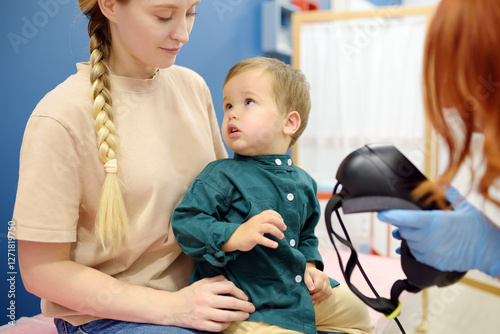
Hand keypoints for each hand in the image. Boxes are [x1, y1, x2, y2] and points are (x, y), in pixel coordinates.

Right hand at [172, 276, 254, 331]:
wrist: (171, 307)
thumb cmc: (189, 294)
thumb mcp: (201, 283)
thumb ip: (216, 280)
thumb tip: (230, 282)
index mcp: (206, 287)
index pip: (228, 287)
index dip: (240, 291)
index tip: (245, 296)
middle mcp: (205, 300)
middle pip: (230, 302)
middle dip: (244, 306)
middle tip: (251, 308)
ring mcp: (203, 313)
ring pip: (226, 316)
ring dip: (239, 316)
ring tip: (245, 316)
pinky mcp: (200, 324)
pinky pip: (218, 327)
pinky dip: (226, 325)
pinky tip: (230, 322)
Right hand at [222, 210, 286, 251]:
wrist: (234, 237)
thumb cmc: (248, 231)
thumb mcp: (256, 223)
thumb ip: (265, 222)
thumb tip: (277, 222)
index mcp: (258, 217)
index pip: (269, 212)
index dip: (278, 216)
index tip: (282, 221)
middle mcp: (257, 221)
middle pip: (271, 218)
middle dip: (280, 223)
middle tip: (284, 228)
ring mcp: (255, 229)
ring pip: (269, 227)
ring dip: (277, 232)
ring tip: (281, 237)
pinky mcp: (252, 237)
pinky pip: (263, 239)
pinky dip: (270, 242)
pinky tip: (276, 245)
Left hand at [304, 262, 331, 303]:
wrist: (312, 271)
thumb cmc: (309, 273)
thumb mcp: (306, 275)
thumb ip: (308, 282)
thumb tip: (312, 289)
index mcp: (320, 275)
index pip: (318, 287)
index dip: (312, 291)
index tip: (307, 291)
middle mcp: (326, 279)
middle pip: (323, 291)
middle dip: (315, 296)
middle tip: (309, 297)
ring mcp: (329, 283)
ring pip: (326, 294)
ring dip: (318, 298)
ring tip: (312, 300)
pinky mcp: (329, 287)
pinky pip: (328, 294)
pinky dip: (322, 298)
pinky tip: (316, 299)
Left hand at [378, 187, 499, 277]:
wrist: (491, 252)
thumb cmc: (478, 228)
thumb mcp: (464, 206)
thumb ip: (448, 194)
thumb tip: (438, 183)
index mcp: (436, 222)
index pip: (407, 218)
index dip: (392, 215)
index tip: (380, 213)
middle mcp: (430, 239)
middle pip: (405, 231)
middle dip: (403, 224)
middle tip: (406, 219)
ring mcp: (431, 253)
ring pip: (409, 243)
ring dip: (409, 236)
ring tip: (415, 231)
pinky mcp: (433, 263)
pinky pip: (416, 255)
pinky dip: (415, 248)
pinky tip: (419, 242)